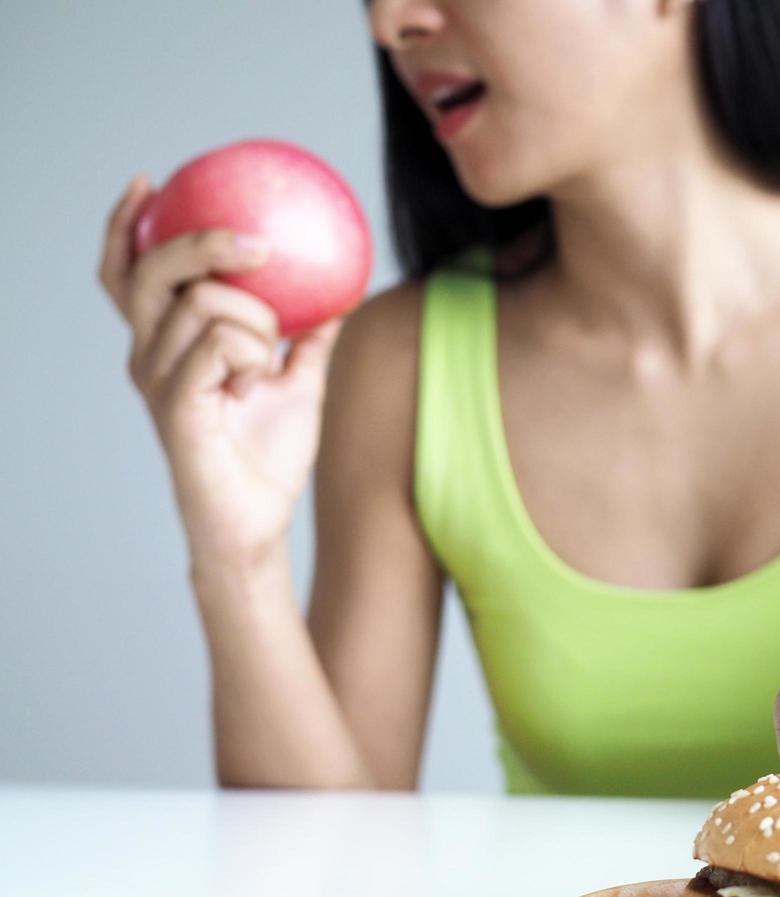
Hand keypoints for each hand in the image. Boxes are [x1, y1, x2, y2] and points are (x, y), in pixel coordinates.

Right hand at [98, 175, 343, 564]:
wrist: (258, 520)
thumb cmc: (268, 455)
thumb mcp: (299, 383)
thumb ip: (310, 339)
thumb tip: (342, 296)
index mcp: (166, 343)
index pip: (126, 272)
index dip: (126, 225)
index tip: (151, 181)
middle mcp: (149, 355)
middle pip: (152, 271)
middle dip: (204, 244)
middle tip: (257, 247)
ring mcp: (157, 380)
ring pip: (202, 304)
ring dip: (256, 321)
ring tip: (268, 360)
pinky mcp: (175, 405)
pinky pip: (216, 345)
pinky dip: (252, 352)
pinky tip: (260, 377)